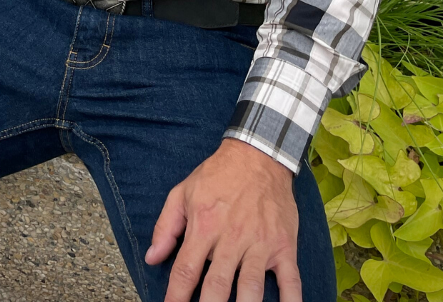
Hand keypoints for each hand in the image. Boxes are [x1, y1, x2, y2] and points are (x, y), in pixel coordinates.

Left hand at [145, 138, 300, 301]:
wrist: (258, 154)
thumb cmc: (218, 175)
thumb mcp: (183, 192)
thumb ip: (166, 226)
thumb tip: (152, 258)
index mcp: (204, 225)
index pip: (185, 271)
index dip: (176, 298)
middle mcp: (232, 237)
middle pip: (217, 286)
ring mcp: (260, 243)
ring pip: (251, 288)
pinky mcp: (284, 245)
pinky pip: (290, 280)